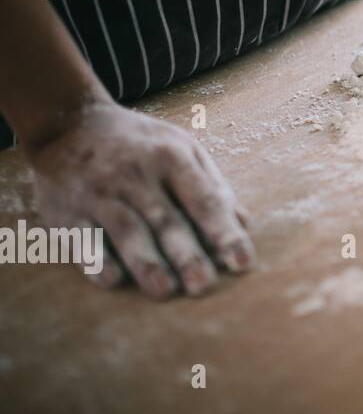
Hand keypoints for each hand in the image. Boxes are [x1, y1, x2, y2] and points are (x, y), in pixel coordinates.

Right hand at [28, 98, 254, 298]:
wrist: (68, 123)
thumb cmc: (139, 143)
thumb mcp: (181, 147)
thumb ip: (212, 184)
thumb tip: (244, 224)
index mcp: (172, 158)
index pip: (204, 199)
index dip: (224, 232)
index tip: (243, 263)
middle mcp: (136, 175)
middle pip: (166, 220)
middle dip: (186, 255)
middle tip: (204, 286)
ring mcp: (100, 192)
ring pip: (127, 231)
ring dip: (146, 262)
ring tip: (165, 290)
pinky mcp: (68, 209)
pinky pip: (82, 237)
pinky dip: (96, 259)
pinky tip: (112, 280)